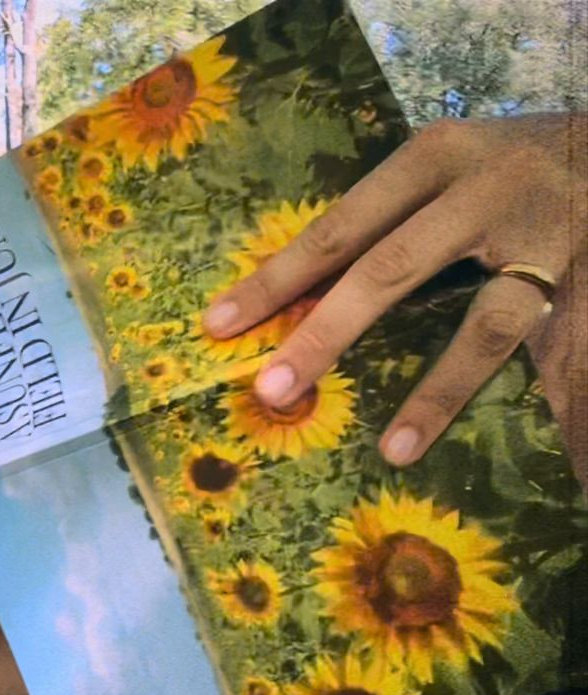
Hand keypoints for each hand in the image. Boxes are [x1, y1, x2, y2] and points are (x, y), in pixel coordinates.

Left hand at [202, 113, 586, 467]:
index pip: (340, 227)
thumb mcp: (449, 166)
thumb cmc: (513, 162)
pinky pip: (562, 350)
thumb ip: (390, 219)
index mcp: (435, 157)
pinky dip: (557, 407)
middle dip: (326, 335)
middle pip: (390, 270)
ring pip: (486, 324)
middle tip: (273, 390)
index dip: (278, 278)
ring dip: (439, 391)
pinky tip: (543, 459)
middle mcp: (485, 190)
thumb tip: (300, 293)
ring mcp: (547, 235)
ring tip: (396, 448)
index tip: (220, 325)